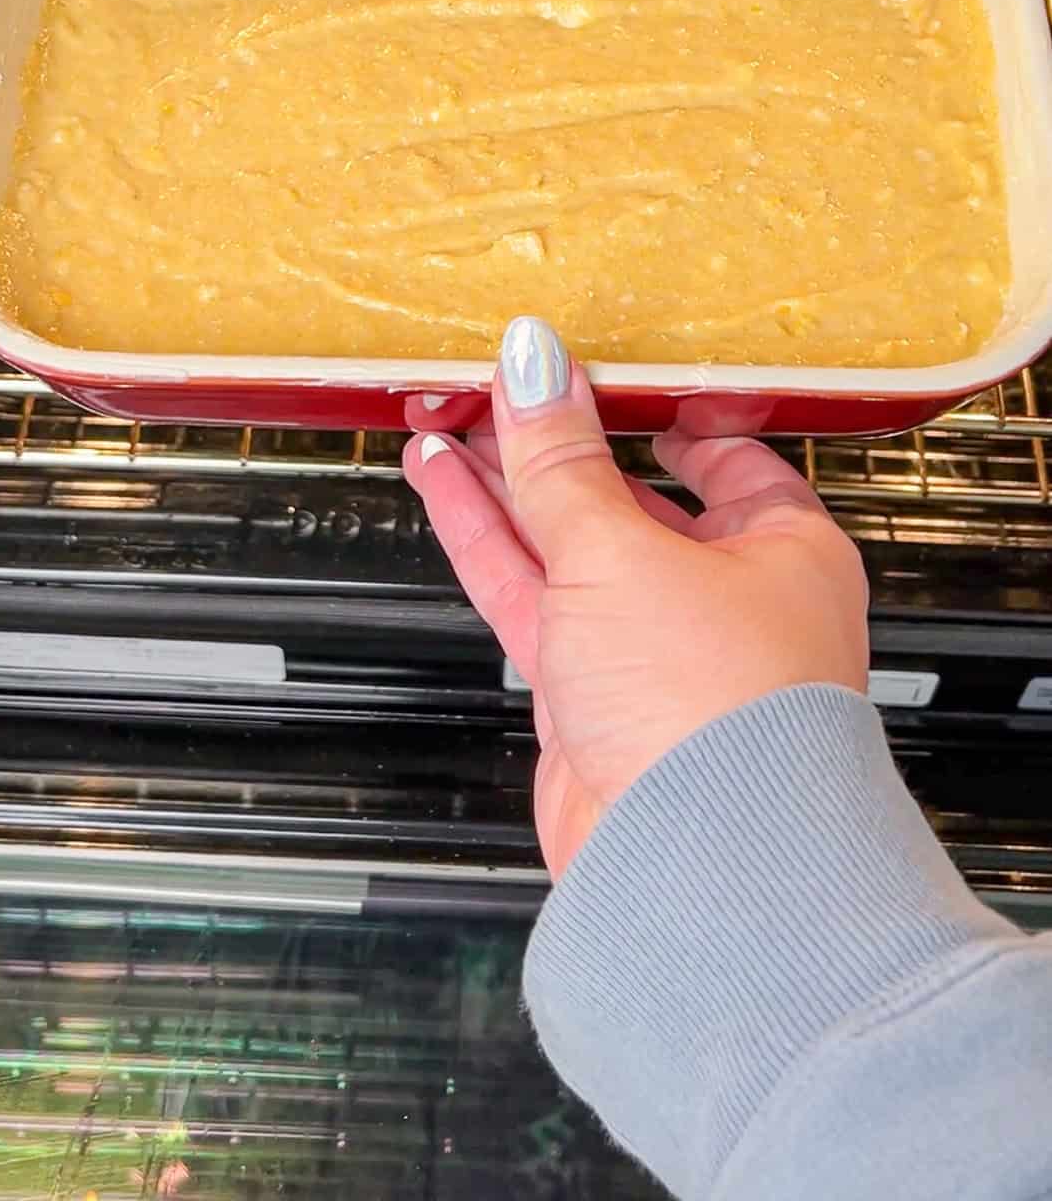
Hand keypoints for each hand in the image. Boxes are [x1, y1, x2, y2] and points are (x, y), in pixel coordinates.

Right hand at [404, 317, 868, 878]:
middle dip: (557, 445)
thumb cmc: (717, 716)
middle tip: (494, 386)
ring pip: (568, 545)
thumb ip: (561, 458)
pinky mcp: (593, 697)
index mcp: (783, 549)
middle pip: (628, 496)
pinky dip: (486, 540)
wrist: (694, 867)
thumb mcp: (622, 550)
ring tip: (446, 420)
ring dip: (504, 485)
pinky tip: (445, 486)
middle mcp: (724, 599)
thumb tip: (535, 362)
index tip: (585, 365)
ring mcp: (654, 650)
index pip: (713, 452)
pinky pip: (533, 596)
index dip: (643, 406)